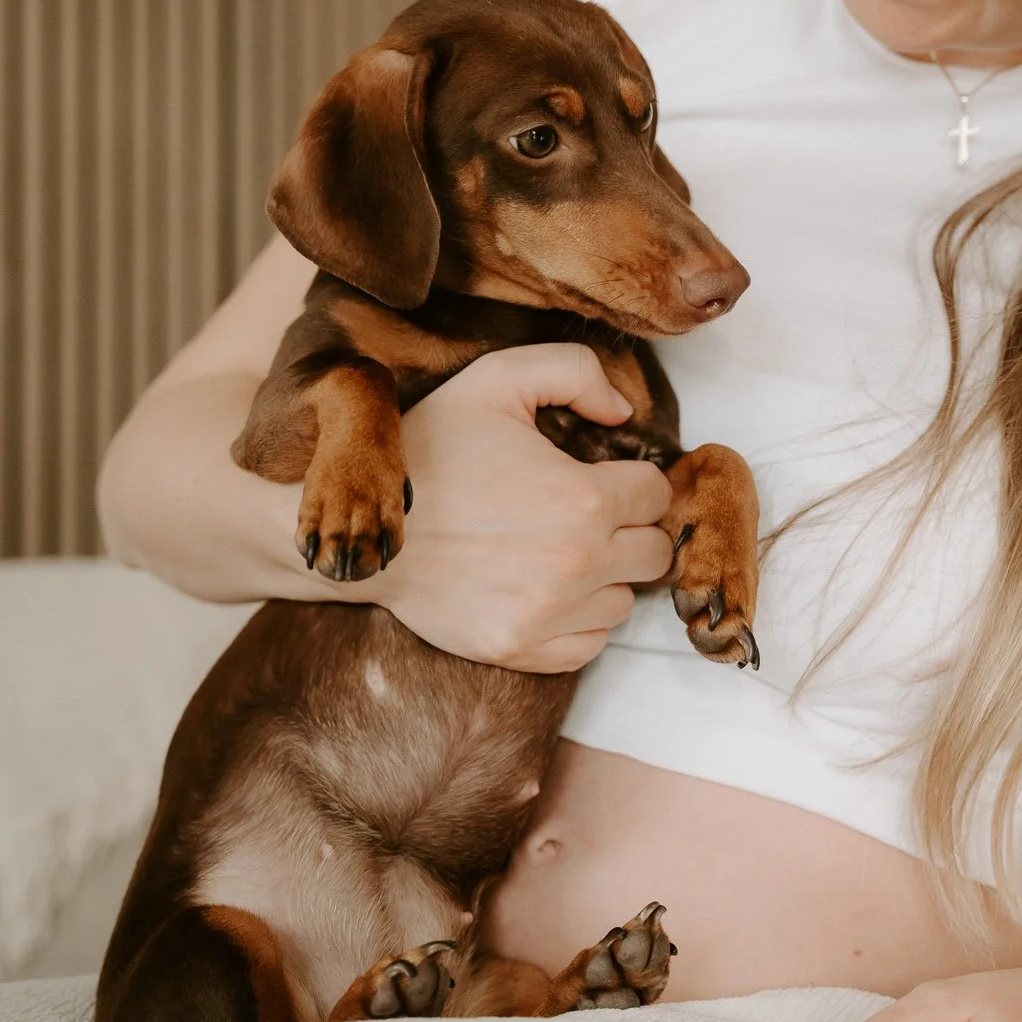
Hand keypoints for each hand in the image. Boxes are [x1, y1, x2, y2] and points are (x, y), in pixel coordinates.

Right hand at [368, 344, 673, 670]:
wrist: (364, 527)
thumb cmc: (429, 450)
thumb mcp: (496, 380)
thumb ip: (574, 371)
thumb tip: (624, 413)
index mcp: (583, 498)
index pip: (656, 494)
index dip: (633, 479)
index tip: (602, 478)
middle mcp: (577, 562)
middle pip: (654, 553)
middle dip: (630, 530)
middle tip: (589, 517)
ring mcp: (549, 613)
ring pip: (624, 601)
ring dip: (606, 577)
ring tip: (560, 552)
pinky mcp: (521, 649)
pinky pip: (590, 643)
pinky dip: (578, 620)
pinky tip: (546, 590)